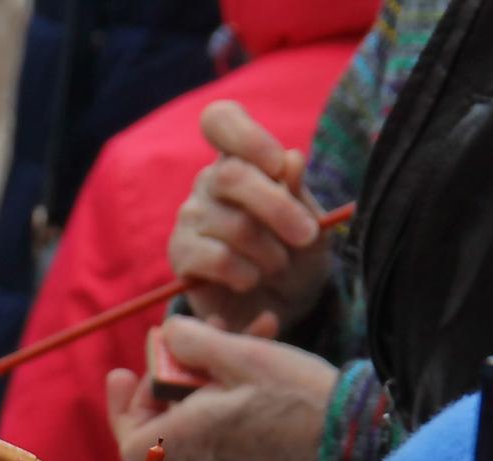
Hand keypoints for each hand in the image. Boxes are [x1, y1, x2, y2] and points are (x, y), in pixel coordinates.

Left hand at [105, 316, 336, 460]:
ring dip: (205, 363)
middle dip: (163, 376)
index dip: (123, 411)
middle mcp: (202, 449)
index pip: (130, 447)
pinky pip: (223, 405)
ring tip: (231, 323)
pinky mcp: (248, 438)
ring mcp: (225, 447)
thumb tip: (168, 335)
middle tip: (178, 344)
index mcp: (189, 436)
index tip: (127, 374)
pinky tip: (262, 331)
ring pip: (193, 405)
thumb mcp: (238, 355)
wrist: (347, 426)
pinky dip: (231, 373)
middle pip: (157, 422)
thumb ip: (193, 342)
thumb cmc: (293, 394)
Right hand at [167, 101, 333, 334]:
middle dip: (278, 208)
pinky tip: (250, 281)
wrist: (277, 307)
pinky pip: (218, 258)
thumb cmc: (295, 257)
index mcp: (239, 159)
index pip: (220, 120)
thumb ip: (299, 194)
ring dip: (269, 252)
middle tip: (306, 236)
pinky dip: (246, 274)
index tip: (277, 165)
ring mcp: (190, 218)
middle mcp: (208, 182)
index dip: (247, 136)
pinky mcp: (181, 256)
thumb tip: (292, 159)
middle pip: (233, 175)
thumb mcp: (311, 224)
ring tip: (277, 266)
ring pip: (234, 224)